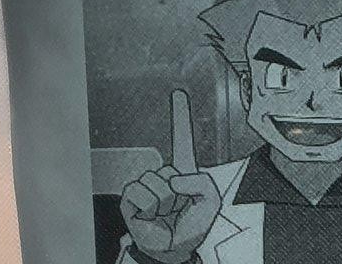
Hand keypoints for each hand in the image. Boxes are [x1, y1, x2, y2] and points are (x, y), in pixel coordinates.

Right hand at [120, 90, 220, 263]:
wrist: (176, 249)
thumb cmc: (193, 225)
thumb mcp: (211, 200)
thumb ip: (201, 182)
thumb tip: (173, 179)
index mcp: (183, 171)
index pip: (182, 139)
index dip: (180, 116)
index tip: (178, 94)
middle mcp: (163, 175)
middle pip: (168, 169)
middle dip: (177, 192)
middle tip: (178, 209)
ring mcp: (146, 186)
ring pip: (153, 181)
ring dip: (164, 202)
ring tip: (166, 213)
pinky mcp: (130, 199)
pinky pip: (139, 192)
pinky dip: (149, 206)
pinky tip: (152, 216)